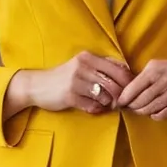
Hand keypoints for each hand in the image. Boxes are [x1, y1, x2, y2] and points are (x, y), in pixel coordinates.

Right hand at [12, 52, 133, 115]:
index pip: (118, 68)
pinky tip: (92, 107)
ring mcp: (75, 81)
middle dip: (120, 96)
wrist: (37, 85)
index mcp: (88, 57)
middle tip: (119, 102)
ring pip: (104, 96)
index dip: (128, 81)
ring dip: (107, 103)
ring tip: (104, 104)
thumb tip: (126, 71)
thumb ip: (102, 66)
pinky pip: (92, 106)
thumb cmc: (64, 76)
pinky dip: (96, 109)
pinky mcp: (70, 96)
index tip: (129, 90)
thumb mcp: (82, 65)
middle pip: (114, 83)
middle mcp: (82, 67)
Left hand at [117, 58, 166, 120]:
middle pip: (141, 100)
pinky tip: (154, 114)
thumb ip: (145, 76)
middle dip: (133, 107)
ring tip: (140, 111)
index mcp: (154, 68)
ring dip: (143, 112)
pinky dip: (156, 116)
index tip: (119, 103)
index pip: (133, 87)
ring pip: (151, 108)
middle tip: (130, 108)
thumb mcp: (160, 66)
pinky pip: (164, 113)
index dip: (124, 98)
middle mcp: (163, 79)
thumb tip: (128, 92)